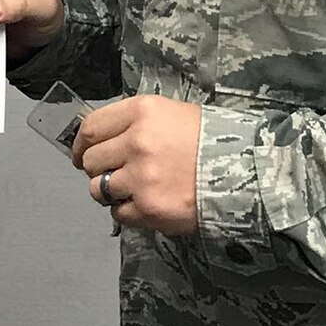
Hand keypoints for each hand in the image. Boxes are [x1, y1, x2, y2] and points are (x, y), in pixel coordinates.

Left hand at [74, 95, 201, 235]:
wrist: (245, 172)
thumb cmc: (211, 140)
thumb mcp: (173, 114)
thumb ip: (136, 124)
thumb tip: (104, 140)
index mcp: (142, 112)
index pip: (91, 128)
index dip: (81, 144)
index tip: (82, 154)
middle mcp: (137, 142)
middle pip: (91, 160)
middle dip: (99, 168)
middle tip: (118, 172)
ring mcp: (141, 178)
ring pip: (99, 189)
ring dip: (110, 191)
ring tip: (133, 189)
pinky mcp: (148, 208)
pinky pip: (118, 213)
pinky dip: (127, 211)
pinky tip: (147, 203)